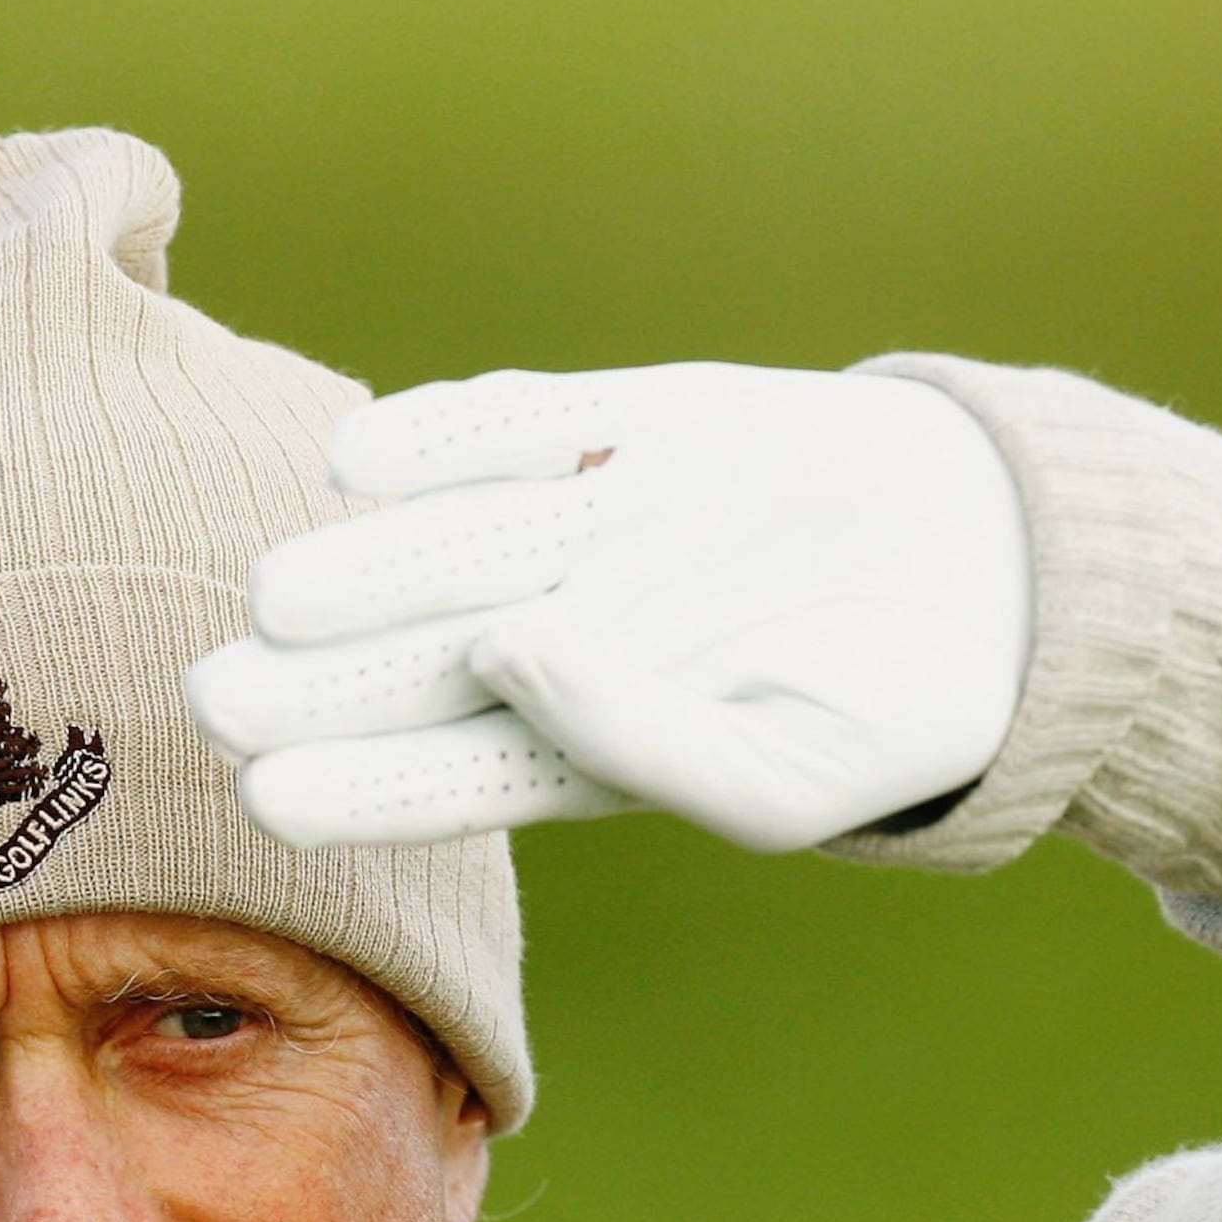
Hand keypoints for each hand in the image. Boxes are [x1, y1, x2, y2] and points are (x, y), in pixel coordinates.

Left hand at [185, 363, 1031, 853]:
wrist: (1009, 574)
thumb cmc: (898, 713)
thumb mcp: (794, 775)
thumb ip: (653, 749)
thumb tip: (510, 656)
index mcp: (593, 748)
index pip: (448, 774)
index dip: (356, 787)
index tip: (265, 800)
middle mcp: (570, 635)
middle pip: (414, 662)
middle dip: (314, 683)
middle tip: (212, 698)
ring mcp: (596, 522)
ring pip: (446, 545)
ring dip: (360, 567)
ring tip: (272, 592)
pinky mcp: (638, 422)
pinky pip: (522, 423)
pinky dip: (448, 434)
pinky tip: (361, 458)